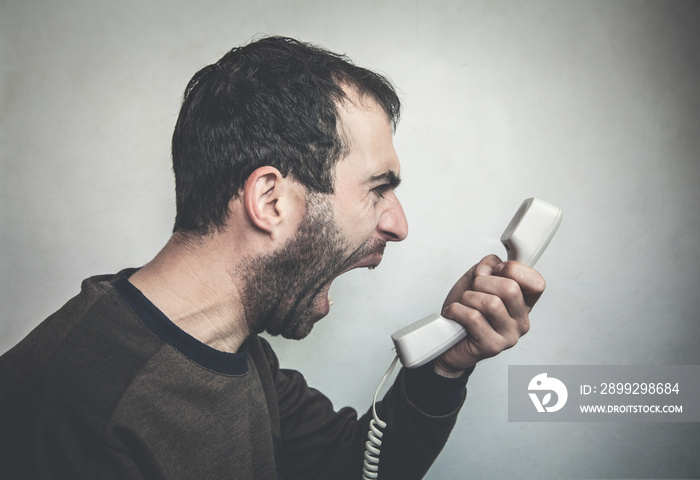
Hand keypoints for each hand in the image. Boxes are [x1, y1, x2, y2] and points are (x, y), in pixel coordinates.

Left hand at [432, 255, 545, 377]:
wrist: (446, 338)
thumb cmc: (465, 311)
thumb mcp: (476, 280)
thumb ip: (487, 267)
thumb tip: (490, 267)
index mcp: (523, 303)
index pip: (537, 282)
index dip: (514, 269)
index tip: (495, 271)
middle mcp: (521, 321)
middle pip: (510, 289)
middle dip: (481, 282)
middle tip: (472, 291)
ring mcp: (509, 336)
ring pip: (490, 303)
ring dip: (467, 298)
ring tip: (463, 305)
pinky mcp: (493, 346)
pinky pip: (474, 317)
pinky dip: (456, 310)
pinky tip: (454, 314)